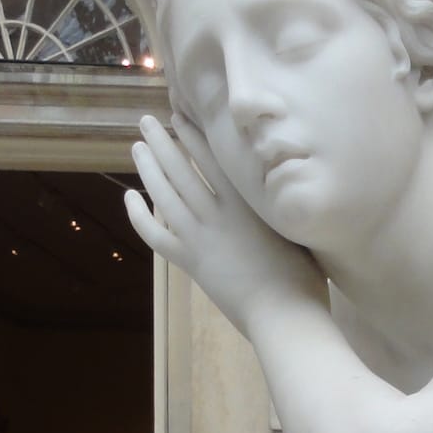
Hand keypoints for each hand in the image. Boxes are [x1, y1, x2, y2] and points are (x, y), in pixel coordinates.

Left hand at [125, 113, 325, 336]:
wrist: (284, 315)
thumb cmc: (303, 278)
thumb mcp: (296, 230)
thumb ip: (280, 205)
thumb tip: (282, 185)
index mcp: (246, 203)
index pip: (212, 159)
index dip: (193, 135)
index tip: (181, 117)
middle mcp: (219, 214)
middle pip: (182, 169)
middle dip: (162, 141)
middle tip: (147, 121)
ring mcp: (201, 239)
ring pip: (165, 195)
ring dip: (148, 168)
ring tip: (138, 147)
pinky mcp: (192, 263)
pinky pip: (156, 235)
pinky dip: (139, 216)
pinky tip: (129, 197)